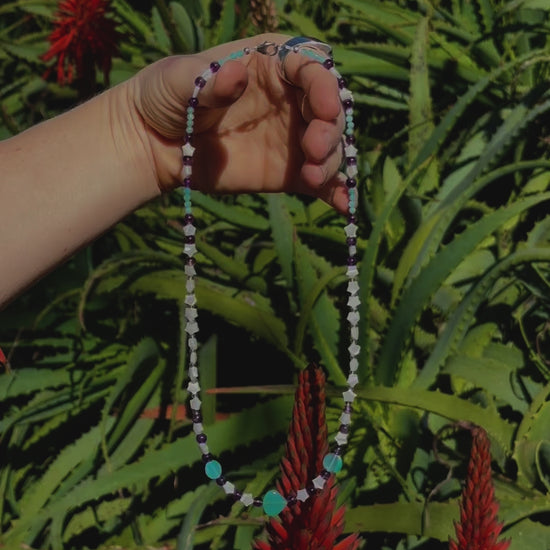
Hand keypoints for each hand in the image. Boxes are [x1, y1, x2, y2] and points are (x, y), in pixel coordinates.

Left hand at [131, 33, 347, 211]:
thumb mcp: (179, 80)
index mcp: (271, 63)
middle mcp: (290, 98)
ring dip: (331, 162)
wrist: (156, 145)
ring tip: (312, 177)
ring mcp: (292, 138)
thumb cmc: (166, 97)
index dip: (324, 86)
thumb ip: (208, 79)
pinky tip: (344, 205)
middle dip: (330, 129)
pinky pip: (318, 181)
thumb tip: (235, 75)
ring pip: (329, 147)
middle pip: (329, 110)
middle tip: (313, 151)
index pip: (311, 67)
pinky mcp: (289, 172)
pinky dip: (334, 192)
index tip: (325, 109)